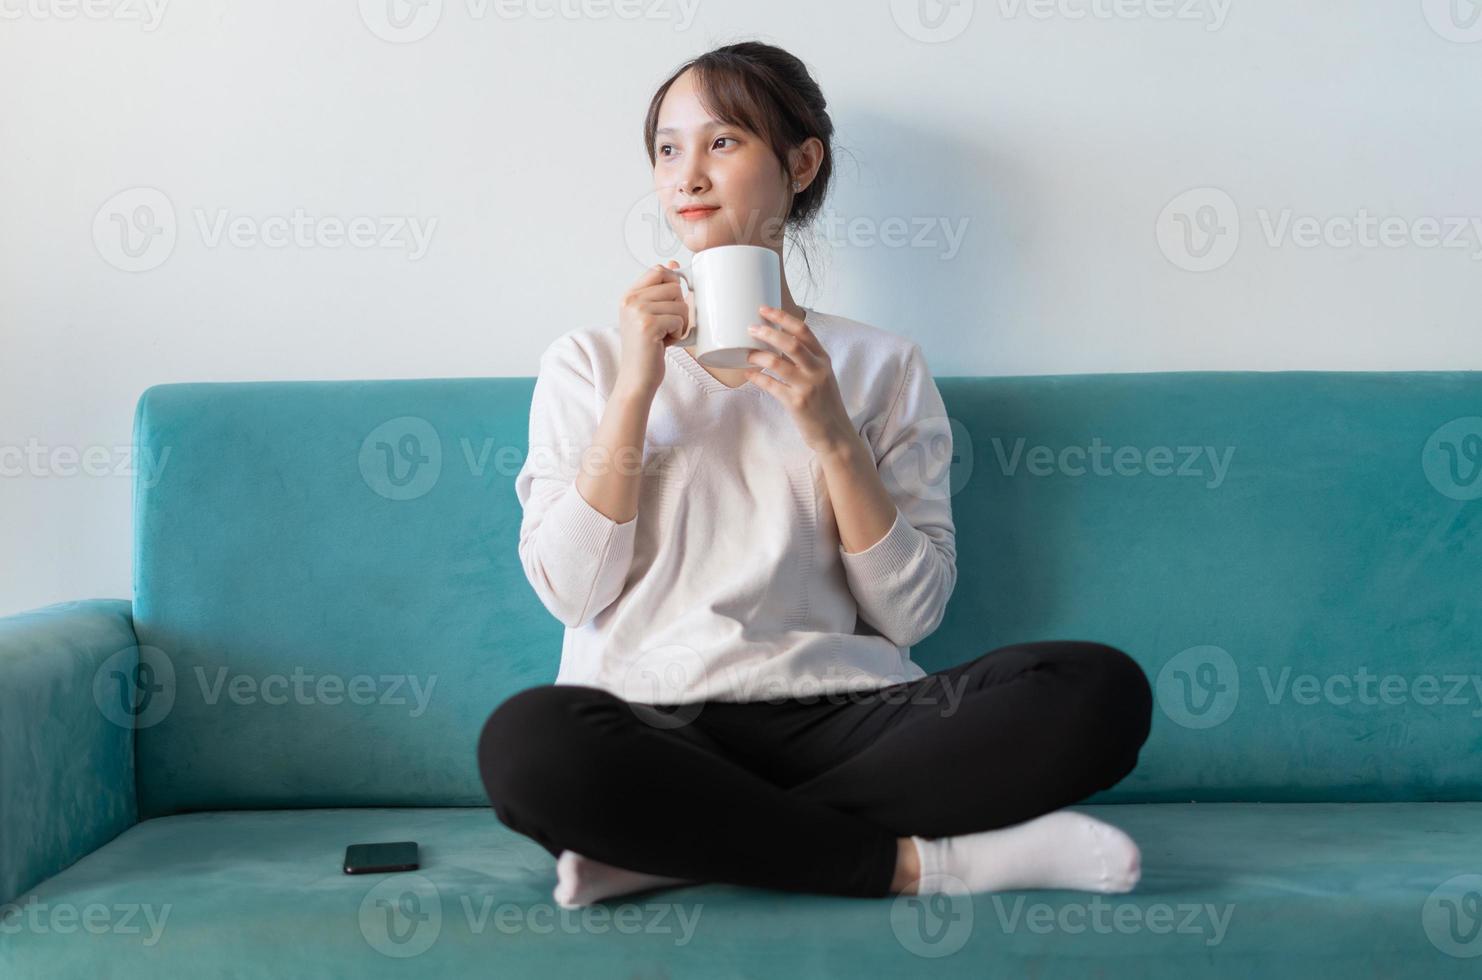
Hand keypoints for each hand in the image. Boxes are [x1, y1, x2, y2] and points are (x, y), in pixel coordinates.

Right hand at [614, 261, 693, 400]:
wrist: (636, 379)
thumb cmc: (646, 349)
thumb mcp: (650, 316)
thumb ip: (659, 292)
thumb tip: (672, 264)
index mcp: (629, 295)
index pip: (659, 270)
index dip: (673, 284)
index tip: (671, 303)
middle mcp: (630, 300)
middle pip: (674, 286)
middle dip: (679, 308)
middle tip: (666, 325)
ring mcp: (637, 311)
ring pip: (681, 303)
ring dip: (680, 323)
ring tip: (665, 335)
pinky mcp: (648, 325)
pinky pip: (679, 319)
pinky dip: (678, 333)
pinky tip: (665, 343)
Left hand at [743, 306, 858, 456]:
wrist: (834, 433)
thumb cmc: (824, 403)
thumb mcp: (821, 376)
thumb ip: (804, 360)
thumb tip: (775, 343)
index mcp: (823, 359)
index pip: (804, 331)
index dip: (783, 318)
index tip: (765, 309)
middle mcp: (817, 370)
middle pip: (791, 343)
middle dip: (768, 332)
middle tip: (751, 327)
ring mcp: (807, 387)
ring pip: (778, 363)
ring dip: (759, 355)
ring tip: (746, 353)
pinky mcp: (796, 403)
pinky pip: (771, 386)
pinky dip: (757, 378)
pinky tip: (747, 374)